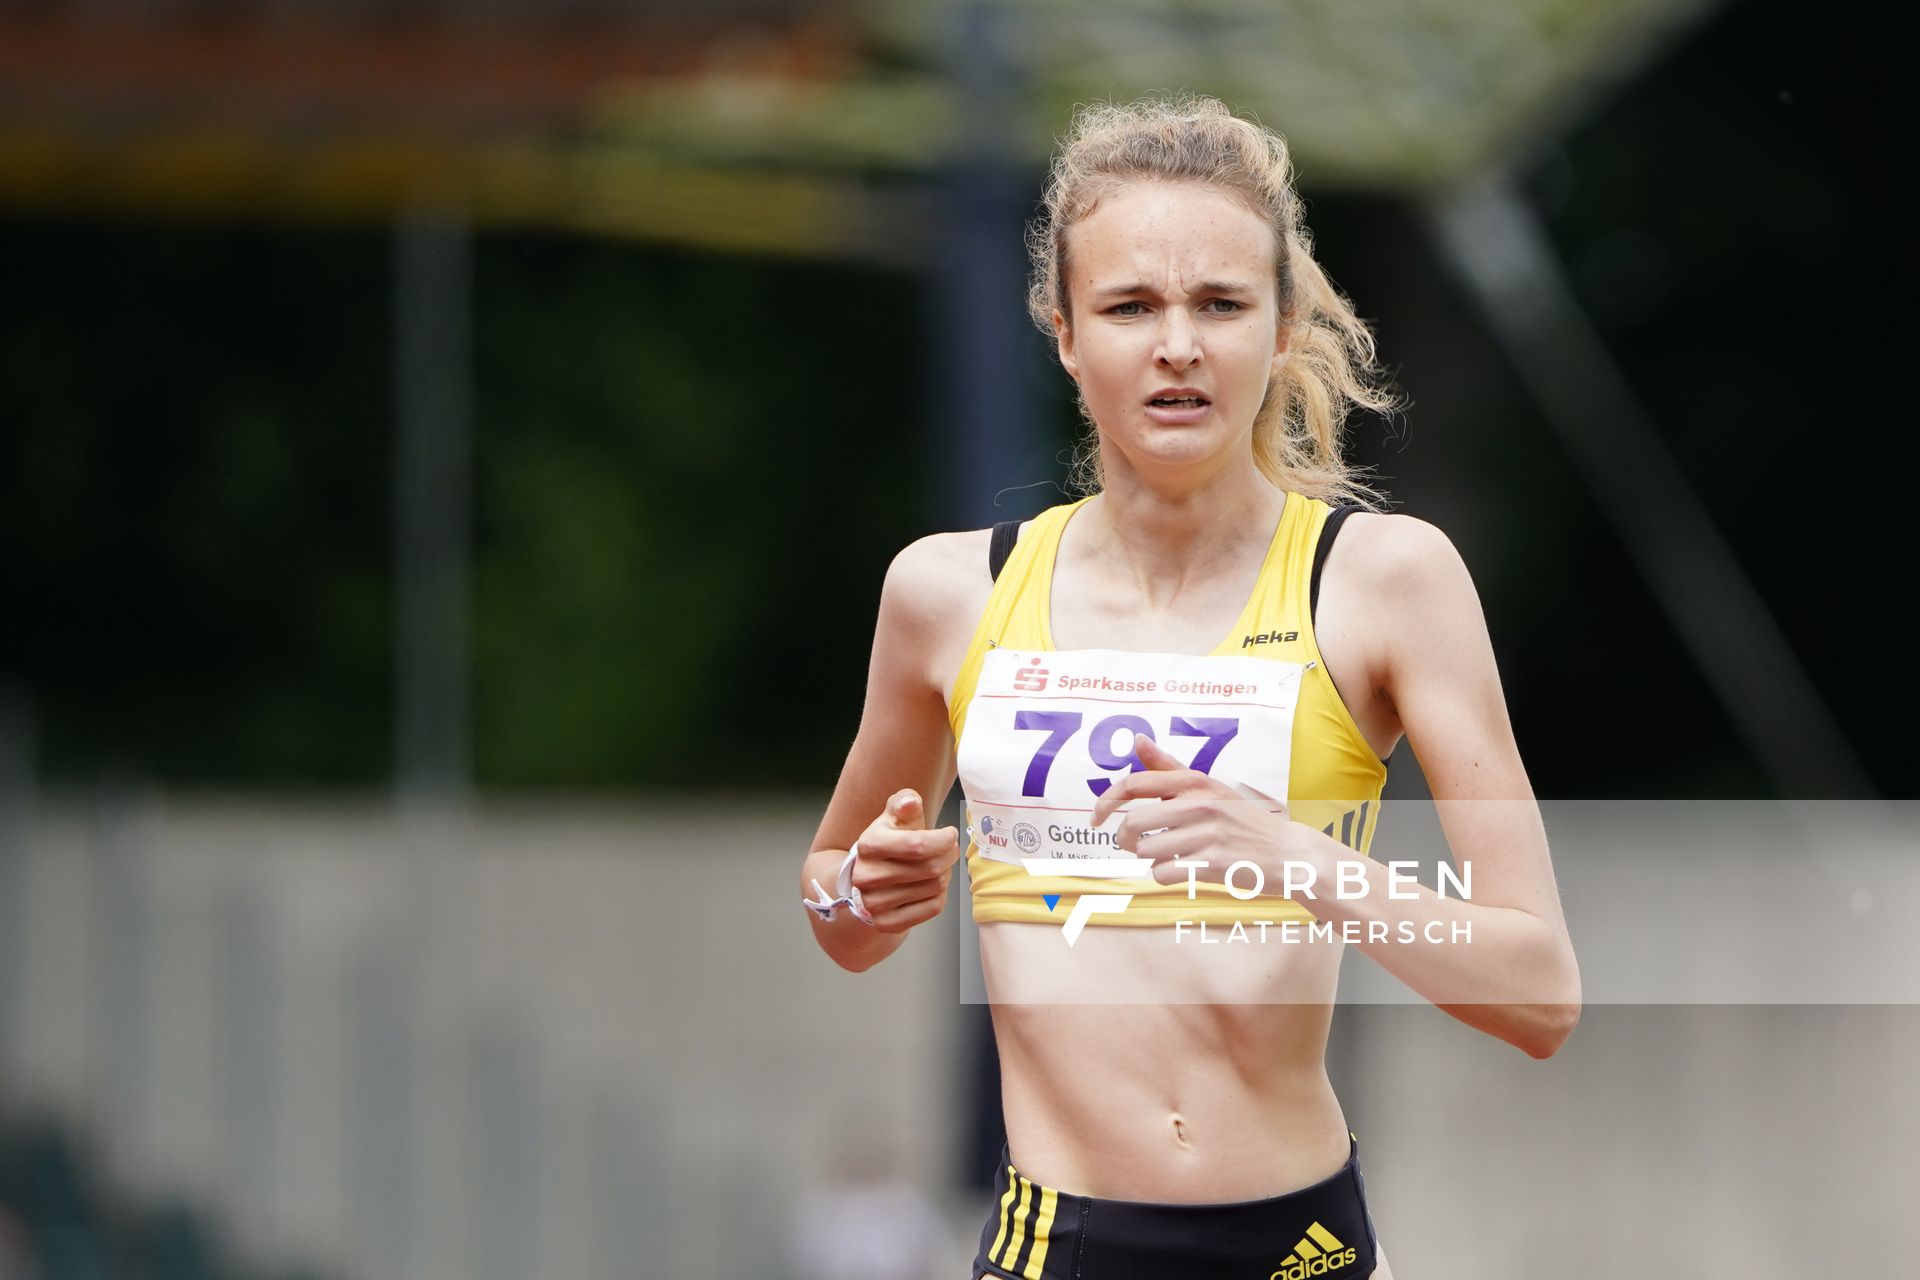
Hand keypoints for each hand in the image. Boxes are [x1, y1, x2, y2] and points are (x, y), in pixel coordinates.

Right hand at [849, 790, 961, 933]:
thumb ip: (904, 803)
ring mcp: (874, 903)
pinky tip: (931, 885)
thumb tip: (911, 802)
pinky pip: (932, 908)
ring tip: (938, 865)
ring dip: (945, 874)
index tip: (950, 834)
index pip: (918, 845)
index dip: (944, 839)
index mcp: (868, 845)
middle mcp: (866, 876)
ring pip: (935, 887)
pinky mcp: (886, 923)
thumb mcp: (894, 817)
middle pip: (930, 868)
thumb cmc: (889, 842)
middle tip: (950, 849)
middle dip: (949, 855)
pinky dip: (940, 895)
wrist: (869, 877)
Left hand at [1087, 734, 1298, 890]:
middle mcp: (1198, 804)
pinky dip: (1166, 876)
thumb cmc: (1242, 820)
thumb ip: (1169, 768)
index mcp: (1194, 783)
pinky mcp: (1212, 865)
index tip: (1095, 818)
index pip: (1135, 784)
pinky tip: (1185, 871)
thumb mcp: (1209, 788)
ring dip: (1152, 859)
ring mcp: (1206, 835)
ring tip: (1174, 856)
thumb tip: (1138, 740)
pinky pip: (1163, 874)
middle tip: (1134, 845)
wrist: (1289, 853)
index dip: (1105, 801)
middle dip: (1125, 840)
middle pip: (1133, 824)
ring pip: (1146, 852)